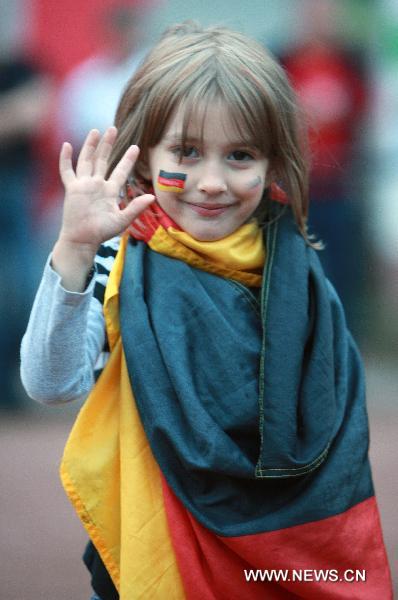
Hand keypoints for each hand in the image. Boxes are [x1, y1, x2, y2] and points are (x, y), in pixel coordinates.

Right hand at [58, 126, 153, 250]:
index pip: (121, 171)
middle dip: (108, 144)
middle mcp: (97, 185)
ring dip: (91, 146)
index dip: (128, 159)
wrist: (83, 239)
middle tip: (113, 128)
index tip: (136, 147)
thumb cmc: (102, 232)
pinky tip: (67, 145)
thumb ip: (136, 208)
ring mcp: (84, 185)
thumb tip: (152, 197)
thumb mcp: (122, 220)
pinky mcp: (72, 189)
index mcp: (110, 191)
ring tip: (96, 131)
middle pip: (103, 160)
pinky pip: (67, 171)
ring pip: (87, 160)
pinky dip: (66, 159)